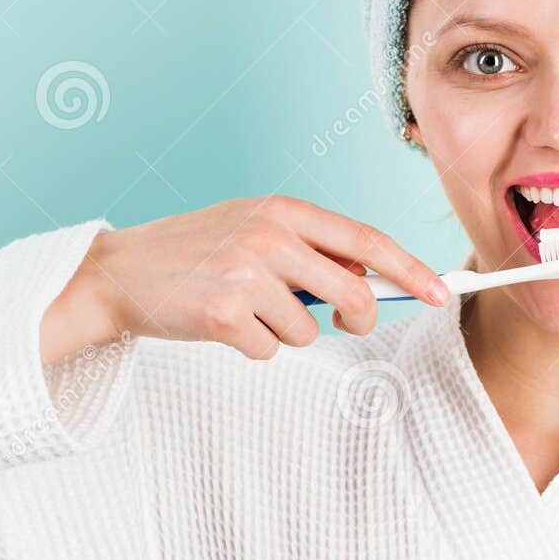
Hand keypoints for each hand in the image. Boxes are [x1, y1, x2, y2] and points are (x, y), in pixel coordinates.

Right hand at [40, 196, 449, 362]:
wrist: (119, 272)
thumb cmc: (195, 254)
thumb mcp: (254, 230)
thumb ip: (309, 248)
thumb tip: (371, 279)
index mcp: (282, 210)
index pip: (366, 239)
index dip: (409, 269)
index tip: (439, 292)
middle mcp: (268, 234)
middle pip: (352, 294)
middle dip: (358, 319)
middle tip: (341, 324)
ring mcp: (244, 272)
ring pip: (310, 329)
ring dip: (286, 332)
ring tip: (246, 310)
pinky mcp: (222, 312)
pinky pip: (271, 349)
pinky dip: (254, 346)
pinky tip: (222, 324)